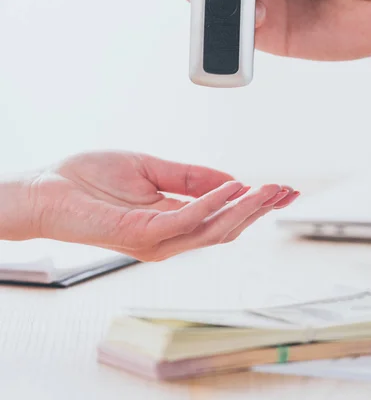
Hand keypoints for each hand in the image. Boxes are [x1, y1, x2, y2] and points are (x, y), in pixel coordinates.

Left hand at [1, 152, 298, 260]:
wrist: (47, 187)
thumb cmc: (90, 179)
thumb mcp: (150, 168)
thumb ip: (190, 176)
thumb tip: (232, 179)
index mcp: (171, 220)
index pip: (222, 218)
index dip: (254, 204)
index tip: (282, 190)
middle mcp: (168, 236)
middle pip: (226, 228)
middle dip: (260, 210)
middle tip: (288, 192)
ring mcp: (156, 239)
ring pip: (214, 229)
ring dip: (246, 208)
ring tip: (270, 189)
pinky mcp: (142, 234)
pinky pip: (187, 219)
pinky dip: (214, 202)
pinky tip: (234, 185)